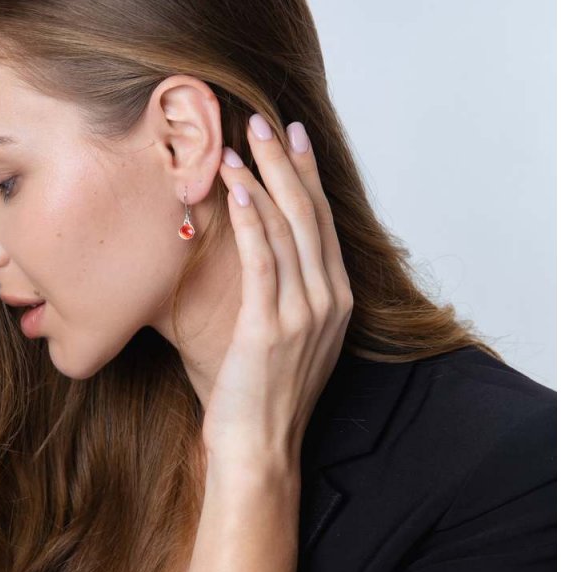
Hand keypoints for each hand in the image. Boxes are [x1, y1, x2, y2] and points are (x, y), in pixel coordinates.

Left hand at [203, 113, 353, 472]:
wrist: (259, 450)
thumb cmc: (263, 395)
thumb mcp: (286, 338)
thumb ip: (282, 295)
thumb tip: (257, 254)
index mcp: (336, 301)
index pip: (322, 223)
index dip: (308, 176)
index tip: (294, 138)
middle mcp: (328, 302)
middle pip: (309, 215)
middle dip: (286, 163)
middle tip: (263, 121)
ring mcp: (304, 315)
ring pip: (286, 230)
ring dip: (260, 181)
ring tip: (237, 144)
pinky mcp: (270, 329)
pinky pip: (263, 261)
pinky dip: (250, 221)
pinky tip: (236, 189)